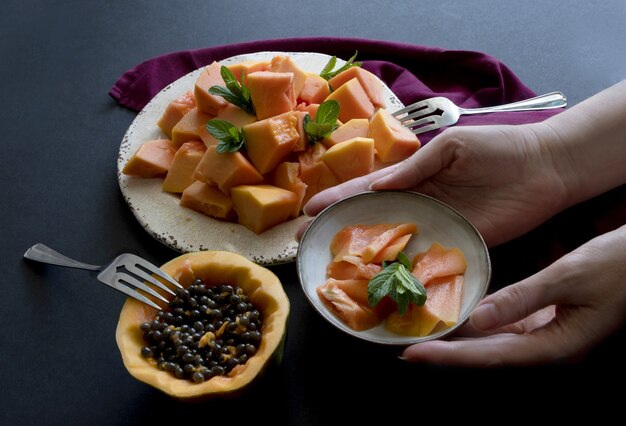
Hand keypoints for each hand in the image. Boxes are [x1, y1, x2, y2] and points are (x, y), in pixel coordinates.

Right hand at [304, 123, 570, 246]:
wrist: (546, 168)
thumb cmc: (498, 147)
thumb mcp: (452, 147)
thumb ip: (415, 167)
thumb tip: (376, 183)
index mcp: (414, 175)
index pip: (368, 188)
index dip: (338, 198)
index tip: (308, 209)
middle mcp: (420, 203)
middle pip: (374, 219)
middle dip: (342, 230)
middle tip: (308, 244)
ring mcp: (437, 225)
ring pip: (396, 242)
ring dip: (367, 254)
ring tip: (336, 268)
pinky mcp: (459, 244)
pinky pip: (428, 260)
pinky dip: (406, 271)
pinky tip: (385, 282)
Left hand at [401, 225, 625, 365]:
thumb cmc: (617, 266)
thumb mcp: (569, 277)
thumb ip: (523, 298)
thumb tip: (478, 319)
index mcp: (556, 346)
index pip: (490, 356)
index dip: (448, 356)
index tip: (412, 354)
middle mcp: (549, 348)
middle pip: (487, 356)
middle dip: (446, 353)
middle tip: (405, 345)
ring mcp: (550, 337)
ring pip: (495, 345)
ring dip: (460, 341)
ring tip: (423, 334)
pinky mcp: (549, 323)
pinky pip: (507, 330)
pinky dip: (480, 326)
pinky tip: (461, 317)